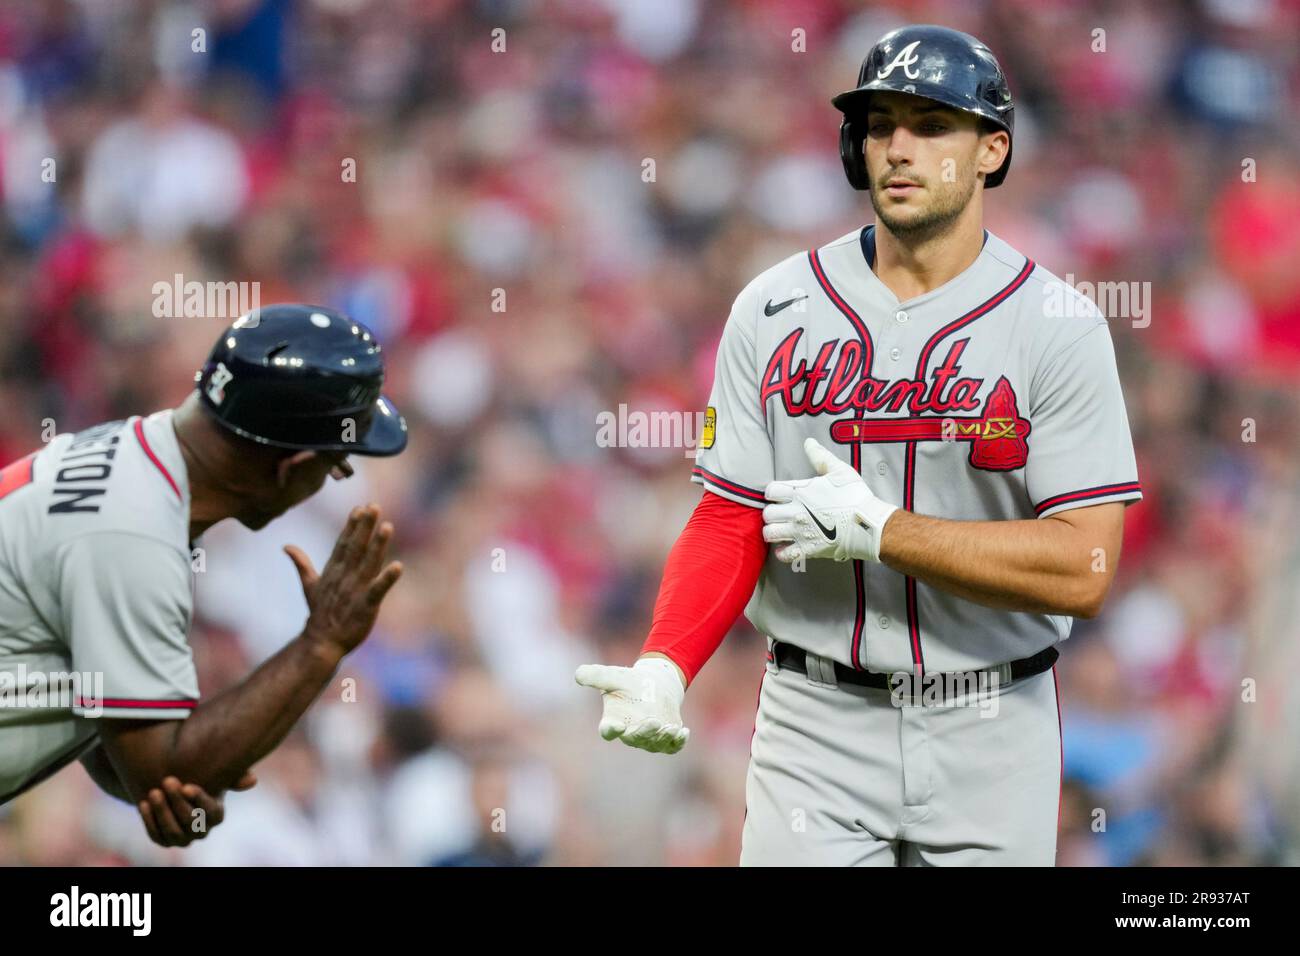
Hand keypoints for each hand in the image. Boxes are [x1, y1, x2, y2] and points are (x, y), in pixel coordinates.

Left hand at [137, 772, 256, 847]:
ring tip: (153, 792)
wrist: (175, 787)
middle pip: (190, 821)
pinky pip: (157, 836)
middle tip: (167, 781)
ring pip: (172, 832)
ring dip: (162, 812)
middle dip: (177, 801)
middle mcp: (201, 831)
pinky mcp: (165, 841)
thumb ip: (233, 776)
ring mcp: (183, 839)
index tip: (187, 785)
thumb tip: (252, 780)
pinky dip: (149, 821)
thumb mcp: (215, 774)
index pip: (210, 812)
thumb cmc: (199, 777)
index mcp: (216, 815)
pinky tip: (143, 803)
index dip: (199, 800)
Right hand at [286, 504, 402, 656]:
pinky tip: (398, 566)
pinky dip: (386, 579)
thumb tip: (286, 546)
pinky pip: (377, 591)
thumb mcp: (309, 585)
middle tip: (374, 506)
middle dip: (365, 527)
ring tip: (387, 526)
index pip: (344, 543)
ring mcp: (355, 591)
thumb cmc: (320, 613)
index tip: (361, 507)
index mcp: (334, 571)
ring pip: (368, 563)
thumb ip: (301, 564)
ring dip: (378, 545)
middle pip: (356, 548)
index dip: (352, 525)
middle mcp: (344, 577)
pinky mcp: (365, 606)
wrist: (320, 643)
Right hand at [574, 657, 688, 753]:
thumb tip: (578, 674)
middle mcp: (630, 734)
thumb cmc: (630, 682)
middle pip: (635, 739)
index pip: (608, 731)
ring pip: (655, 744)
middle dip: (645, 732)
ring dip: (663, 738)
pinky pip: (671, 747)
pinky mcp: (666, 739)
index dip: (611, 730)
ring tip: (671, 727)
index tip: (616, 726)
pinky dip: (678, 743)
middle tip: (654, 721)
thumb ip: (596, 676)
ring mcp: (649, 739)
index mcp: (613, 721)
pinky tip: (683, 732)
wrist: (654, 685)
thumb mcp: (613, 676)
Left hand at [763, 437, 898, 563]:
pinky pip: (784, 554)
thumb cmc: (855, 496)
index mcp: (800, 492)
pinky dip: (783, 552)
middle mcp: (795, 512)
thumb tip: (808, 442)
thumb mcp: (839, 470)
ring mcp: (800, 532)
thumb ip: (820, 456)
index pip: (770, 491)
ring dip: (773, 532)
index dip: (773, 493)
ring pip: (770, 533)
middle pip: (767, 514)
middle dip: (772, 513)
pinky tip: (788, 546)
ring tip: (781, 530)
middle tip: (781, 514)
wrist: (868, 523)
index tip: (780, 496)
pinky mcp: (807, 549)